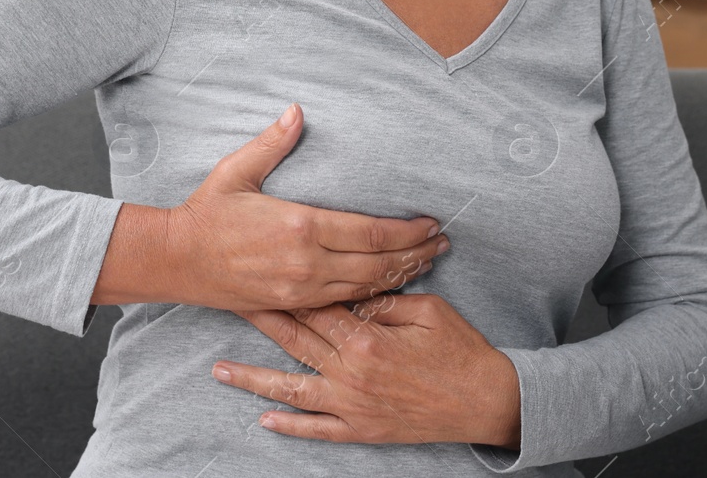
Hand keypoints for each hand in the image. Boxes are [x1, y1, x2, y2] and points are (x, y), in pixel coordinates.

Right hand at [165, 103, 450, 311]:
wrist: (176, 260)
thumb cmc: (206, 212)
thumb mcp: (238, 170)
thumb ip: (274, 142)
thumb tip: (298, 110)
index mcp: (300, 226)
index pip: (371, 232)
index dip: (408, 231)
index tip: (431, 223)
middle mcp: (306, 263)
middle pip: (377, 264)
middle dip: (415, 255)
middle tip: (442, 244)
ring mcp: (300, 290)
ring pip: (365, 288)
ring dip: (400, 276)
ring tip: (426, 263)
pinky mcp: (292, 306)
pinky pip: (343, 303)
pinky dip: (372, 295)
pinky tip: (388, 287)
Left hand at [211, 291, 522, 448]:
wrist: (487, 401)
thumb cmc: (461, 350)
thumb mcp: (427, 310)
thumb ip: (384, 299)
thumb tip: (351, 290)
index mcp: (367, 338)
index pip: (315, 306)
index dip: (284, 289)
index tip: (255, 275)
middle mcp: (351, 372)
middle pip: (294, 340)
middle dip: (258, 321)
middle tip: (225, 305)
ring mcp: (352, 405)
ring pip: (291, 390)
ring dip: (253, 380)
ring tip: (219, 371)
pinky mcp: (362, 430)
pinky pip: (317, 430)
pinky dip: (289, 426)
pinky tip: (263, 419)